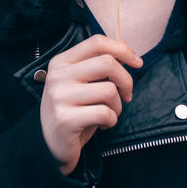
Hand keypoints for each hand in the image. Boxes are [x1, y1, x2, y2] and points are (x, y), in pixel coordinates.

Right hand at [38, 35, 141, 175]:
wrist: (49, 144)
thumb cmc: (73, 110)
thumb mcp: (82, 83)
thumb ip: (98, 65)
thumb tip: (125, 49)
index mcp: (61, 62)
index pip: (97, 42)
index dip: (122, 50)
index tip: (137, 62)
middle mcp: (58, 76)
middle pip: (107, 63)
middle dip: (126, 80)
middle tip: (127, 95)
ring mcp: (59, 97)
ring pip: (109, 90)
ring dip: (118, 105)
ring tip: (109, 113)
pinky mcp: (65, 119)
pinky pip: (105, 113)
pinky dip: (112, 121)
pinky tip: (103, 124)